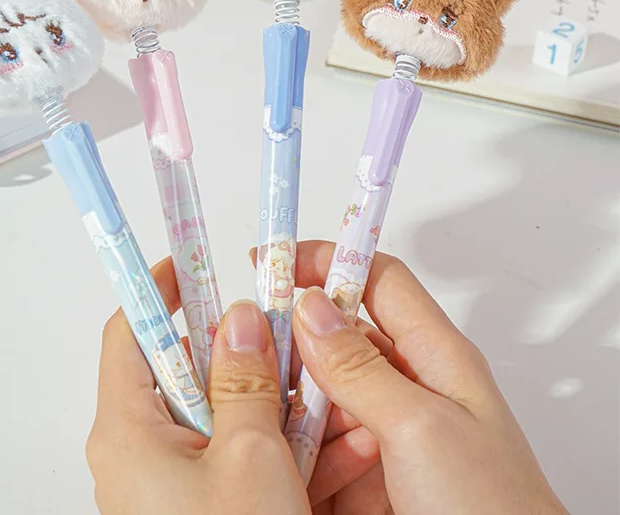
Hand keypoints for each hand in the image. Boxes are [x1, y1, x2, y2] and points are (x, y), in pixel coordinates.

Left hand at [86, 257, 378, 513]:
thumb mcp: (248, 459)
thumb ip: (244, 380)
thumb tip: (238, 318)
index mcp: (129, 429)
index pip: (131, 331)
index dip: (160, 289)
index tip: (196, 261)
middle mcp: (144, 452)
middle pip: (192, 371)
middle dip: (252, 354)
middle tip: (293, 335)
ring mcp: (177, 482)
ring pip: (230, 415)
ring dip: (283, 403)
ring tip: (336, 395)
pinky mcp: (208, 506)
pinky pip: (244, 457)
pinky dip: (286, 447)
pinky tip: (340, 445)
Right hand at [288, 240, 568, 514]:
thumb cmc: (495, 511)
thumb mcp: (423, 429)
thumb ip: (362, 367)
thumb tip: (312, 308)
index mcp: (436, 357)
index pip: (379, 280)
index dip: (330, 260)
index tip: (278, 260)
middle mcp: (409, 387)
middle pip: (340, 335)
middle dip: (294, 334)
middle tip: (253, 337)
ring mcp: (384, 432)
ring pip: (320, 390)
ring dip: (292, 396)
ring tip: (264, 400)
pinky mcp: (364, 473)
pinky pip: (317, 441)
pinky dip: (296, 443)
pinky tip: (286, 454)